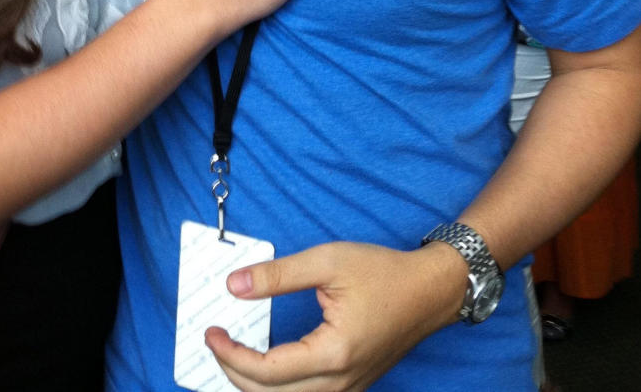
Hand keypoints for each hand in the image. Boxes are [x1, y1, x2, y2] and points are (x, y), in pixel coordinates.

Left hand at [206, 240, 466, 391]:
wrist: (430, 291)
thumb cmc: (383, 272)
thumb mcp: (327, 261)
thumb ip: (277, 276)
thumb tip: (233, 286)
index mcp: (333, 353)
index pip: (266, 371)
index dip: (230, 354)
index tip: (210, 331)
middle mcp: (340, 383)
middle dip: (233, 371)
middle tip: (215, 340)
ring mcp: (348, 390)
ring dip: (254, 384)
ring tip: (233, 351)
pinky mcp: (351, 386)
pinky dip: (277, 386)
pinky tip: (264, 364)